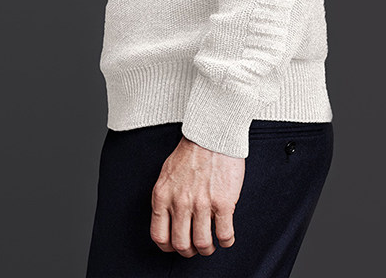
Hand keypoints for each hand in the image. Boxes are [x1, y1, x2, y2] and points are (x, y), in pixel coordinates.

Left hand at [150, 135, 244, 257]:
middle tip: (196, 246)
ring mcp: (202, 203)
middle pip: (181, 245)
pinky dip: (226, 241)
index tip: (177, 245)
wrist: (212, 134)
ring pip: (203, 244)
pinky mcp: (223, 203)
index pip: (159, 236)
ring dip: (208, 249)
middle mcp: (180, 202)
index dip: (169, 247)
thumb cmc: (191, 151)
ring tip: (212, 243)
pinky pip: (224, 235)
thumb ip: (166, 197)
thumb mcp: (167, 173)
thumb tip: (168, 218)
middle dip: (189, 251)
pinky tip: (226, 235)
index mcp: (162, 195)